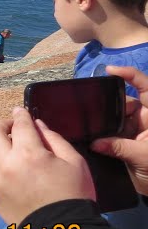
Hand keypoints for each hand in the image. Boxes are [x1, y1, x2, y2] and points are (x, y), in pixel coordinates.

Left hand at [0, 107, 94, 224]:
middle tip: (12, 127)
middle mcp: (6, 164)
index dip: (20, 115)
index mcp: (29, 154)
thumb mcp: (74, 162)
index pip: (19, 125)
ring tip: (7, 147)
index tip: (20, 111)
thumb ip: (54, 139)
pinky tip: (6, 166)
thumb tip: (37, 125)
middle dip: (2, 125)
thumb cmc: (73, 195)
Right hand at [91, 65, 147, 194]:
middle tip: (90, 111)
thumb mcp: (143, 157)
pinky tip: (90, 138)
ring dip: (103, 124)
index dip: (130, 76)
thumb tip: (94, 142)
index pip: (146, 88)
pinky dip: (102, 138)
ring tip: (87, 125)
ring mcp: (137, 134)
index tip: (110, 71)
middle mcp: (146, 121)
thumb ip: (118, 147)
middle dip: (108, 105)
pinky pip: (112, 137)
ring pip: (116, 121)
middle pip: (126, 104)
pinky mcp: (128, 146)